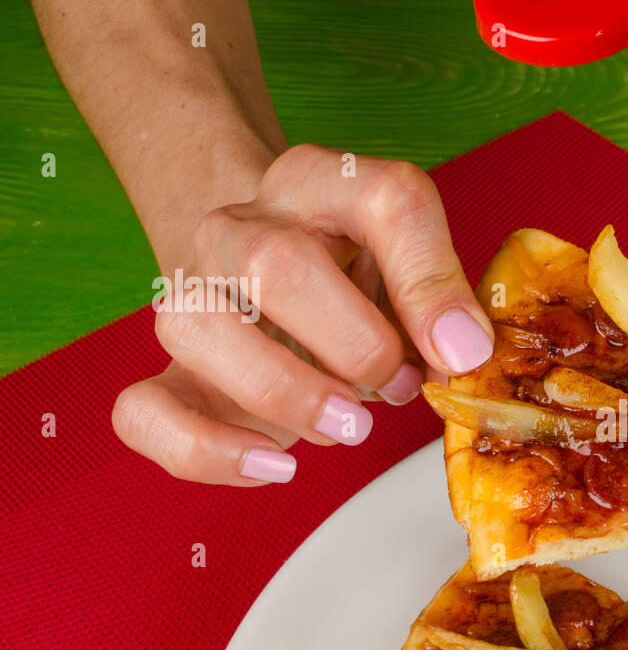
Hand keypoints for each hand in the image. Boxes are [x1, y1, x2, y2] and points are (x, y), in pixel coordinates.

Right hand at [112, 145, 494, 484]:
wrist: (277, 274)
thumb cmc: (360, 276)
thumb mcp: (414, 270)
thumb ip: (442, 296)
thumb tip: (462, 351)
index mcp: (321, 185)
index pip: (383, 201)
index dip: (429, 284)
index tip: (459, 351)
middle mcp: (242, 229)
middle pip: (273, 263)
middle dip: (353, 344)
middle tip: (398, 385)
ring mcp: (193, 295)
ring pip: (194, 325)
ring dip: (284, 390)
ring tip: (348, 423)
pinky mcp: (170, 371)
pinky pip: (143, 409)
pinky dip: (205, 450)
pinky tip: (274, 464)